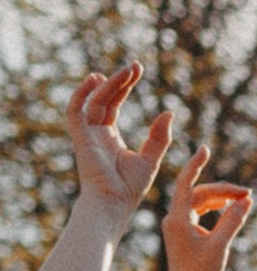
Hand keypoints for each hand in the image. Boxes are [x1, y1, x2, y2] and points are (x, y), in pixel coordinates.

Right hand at [65, 67, 174, 227]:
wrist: (114, 204)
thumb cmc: (130, 189)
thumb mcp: (150, 159)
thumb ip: (159, 137)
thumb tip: (168, 112)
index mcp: (110, 138)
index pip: (114, 105)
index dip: (124, 87)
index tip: (138, 71)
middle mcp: (96, 134)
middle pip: (104, 99)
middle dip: (119, 81)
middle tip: (135, 66)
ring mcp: (86, 135)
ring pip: (93, 101)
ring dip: (107, 84)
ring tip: (126, 71)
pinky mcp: (80, 138)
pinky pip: (75, 110)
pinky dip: (82, 93)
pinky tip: (95, 78)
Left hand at [159, 151, 254, 270]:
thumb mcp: (221, 245)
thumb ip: (233, 220)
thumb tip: (246, 200)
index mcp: (178, 219)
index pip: (187, 184)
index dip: (196, 165)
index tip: (205, 149)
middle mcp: (174, 218)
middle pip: (199, 193)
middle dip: (223, 190)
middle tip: (248, 194)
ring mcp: (177, 224)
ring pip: (200, 201)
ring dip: (221, 198)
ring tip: (244, 199)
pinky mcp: (182, 230)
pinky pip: (199, 210)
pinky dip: (215, 207)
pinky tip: (229, 206)